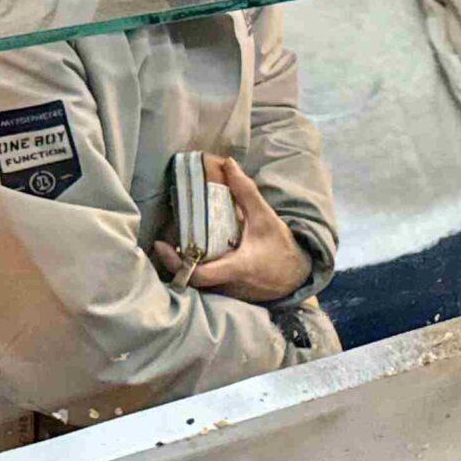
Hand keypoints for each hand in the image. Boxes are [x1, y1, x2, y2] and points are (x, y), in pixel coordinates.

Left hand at [153, 156, 309, 304]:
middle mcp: (230, 285)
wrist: (298, 274)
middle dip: (176, 261)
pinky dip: (198, 271)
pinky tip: (195, 256)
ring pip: (199, 285)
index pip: (200, 274)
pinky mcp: (230, 296)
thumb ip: (246, 192)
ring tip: (176, 247)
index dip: (176, 262)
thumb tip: (229, 164)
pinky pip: (208, 286)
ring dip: (186, 267)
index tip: (161, 245)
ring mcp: (229, 294)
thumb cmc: (282, 247)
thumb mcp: (265, 217)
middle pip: (192, 279)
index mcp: (238, 267)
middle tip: (165, 243)